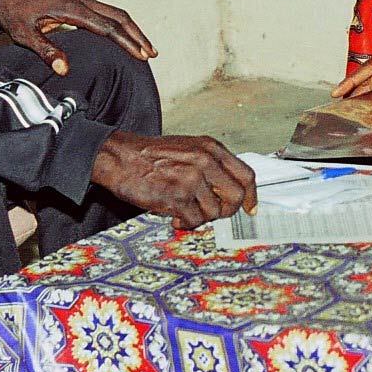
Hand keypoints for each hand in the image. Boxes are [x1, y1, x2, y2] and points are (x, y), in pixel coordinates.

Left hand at [0, 0, 154, 74]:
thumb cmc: (10, 6)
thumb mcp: (22, 33)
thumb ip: (45, 50)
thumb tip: (64, 69)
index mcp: (71, 7)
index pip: (107, 27)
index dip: (126, 42)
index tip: (141, 56)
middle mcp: (80, 0)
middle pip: (118, 16)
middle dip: (137, 35)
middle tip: (152, 54)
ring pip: (113, 12)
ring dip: (130, 29)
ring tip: (143, 47)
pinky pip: (103, 11)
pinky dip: (118, 24)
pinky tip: (120, 36)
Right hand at [90, 131, 257, 229]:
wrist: (120, 158)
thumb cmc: (152, 155)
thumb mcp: (188, 148)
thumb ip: (211, 165)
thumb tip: (232, 192)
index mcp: (210, 147)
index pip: (246, 175)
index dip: (251, 196)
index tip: (250, 209)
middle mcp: (205, 161)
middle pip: (236, 197)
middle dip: (227, 211)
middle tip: (212, 213)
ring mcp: (191, 179)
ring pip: (215, 212)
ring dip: (201, 217)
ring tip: (184, 210)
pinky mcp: (176, 196)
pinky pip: (194, 221)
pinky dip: (186, 224)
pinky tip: (174, 217)